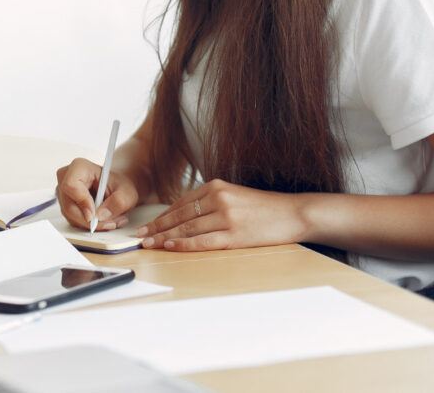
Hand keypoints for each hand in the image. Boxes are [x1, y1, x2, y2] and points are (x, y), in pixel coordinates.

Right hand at [55, 158, 138, 230]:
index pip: (71, 186)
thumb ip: (118, 202)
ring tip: (111, 220)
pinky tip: (102, 220)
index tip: (95, 215)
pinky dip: (89, 225)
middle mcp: (66, 178)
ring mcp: (63, 192)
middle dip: (90, 220)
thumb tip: (101, 215)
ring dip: (92, 224)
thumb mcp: (127, 192)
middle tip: (110, 223)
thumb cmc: (119, 185)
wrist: (116, 188)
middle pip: (69, 206)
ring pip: (71, 216)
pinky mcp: (65, 205)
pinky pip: (73, 220)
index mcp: (79, 166)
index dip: (82, 202)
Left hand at [136, 179, 306, 250]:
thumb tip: (185, 216)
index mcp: (216, 186)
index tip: (147, 225)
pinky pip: (203, 240)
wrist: (293, 213)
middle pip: (180, 215)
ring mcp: (227, 216)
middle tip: (139, 236)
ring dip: (164, 236)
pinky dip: (184, 243)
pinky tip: (170, 246)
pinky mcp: (235, 234)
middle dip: (157, 226)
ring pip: (188, 228)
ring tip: (148, 243)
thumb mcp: (233, 196)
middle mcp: (219, 198)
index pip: (180, 203)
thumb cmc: (263, 208)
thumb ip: (211, 202)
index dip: (161, 216)